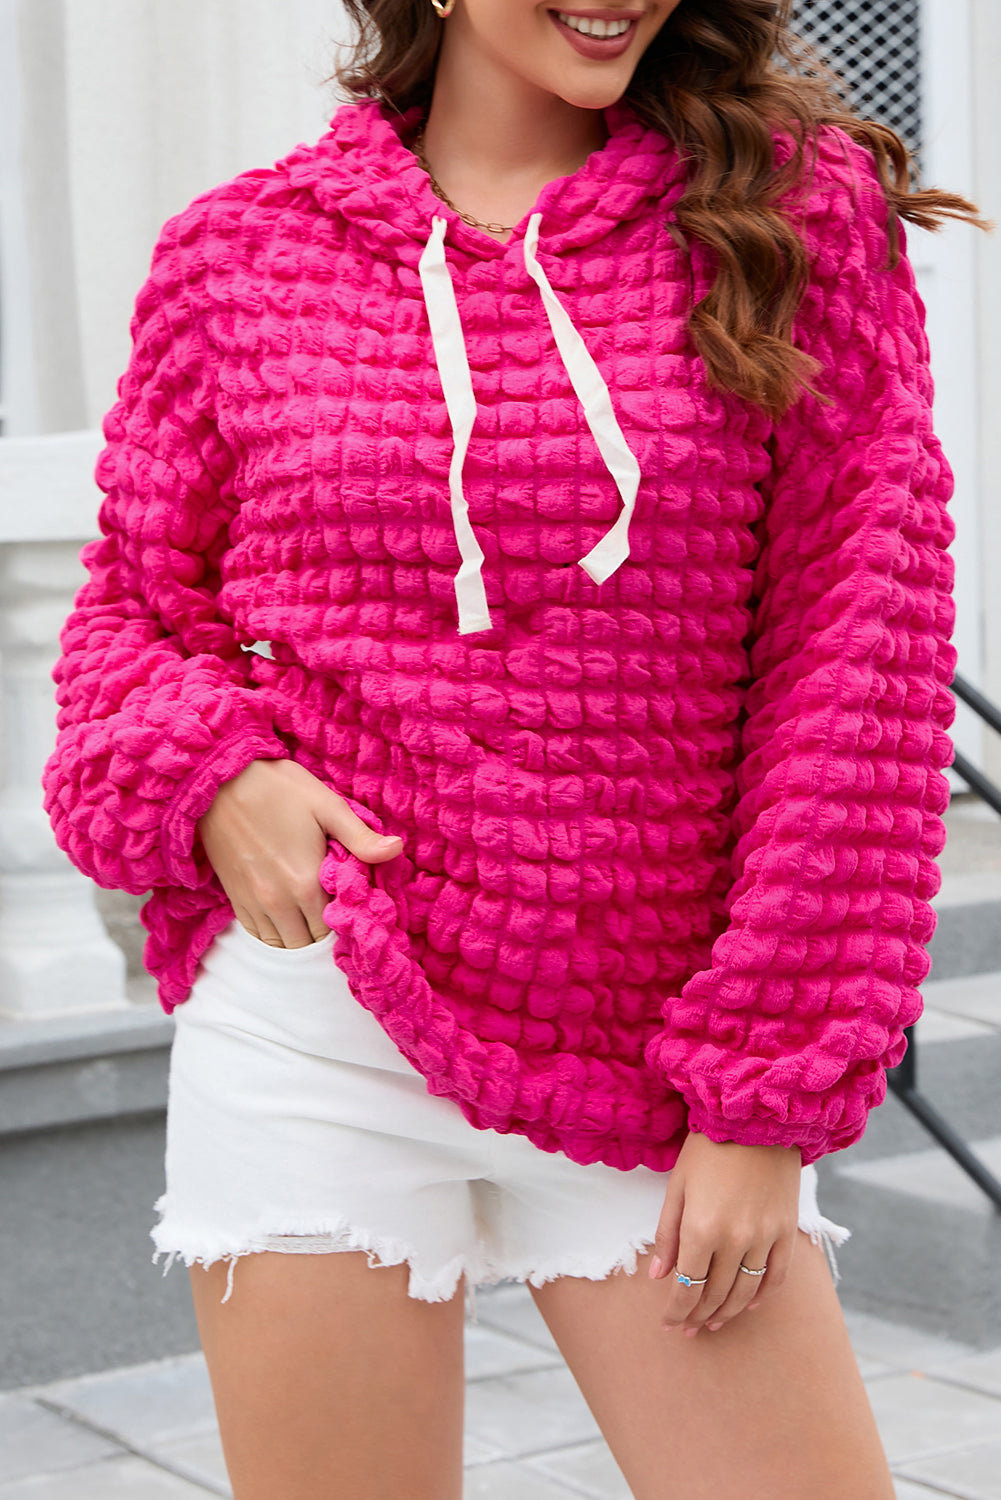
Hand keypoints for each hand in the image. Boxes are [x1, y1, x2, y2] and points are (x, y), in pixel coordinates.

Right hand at [196, 758, 402, 948]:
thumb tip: (398, 850)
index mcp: (306, 882)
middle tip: (334, 914)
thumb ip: (361, 837)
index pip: (334, 930)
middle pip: (308, 944)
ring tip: (311, 917)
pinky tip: (286, 915)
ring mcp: (254, 902)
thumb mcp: (327, 806)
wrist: (219, 781)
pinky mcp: (235, 898)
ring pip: (282, 945)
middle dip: (324, 935)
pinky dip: (275, 933)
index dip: (346, 924)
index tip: (352, 911)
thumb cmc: (279, 789)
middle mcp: (279, 901)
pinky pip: (258, 934)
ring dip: (299, 937)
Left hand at [647, 1132, 801, 1336]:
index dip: (676, 1311)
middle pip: (715, 1294)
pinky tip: (748, 1305)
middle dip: (698, 1316)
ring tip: (713, 1323)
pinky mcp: (787, 1231)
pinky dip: (762, 1296)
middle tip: (687, 1329)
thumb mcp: (678, 1186)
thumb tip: (659, 1277)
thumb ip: (668, 1234)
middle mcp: (735, 1240)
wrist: (757, 1119)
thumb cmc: (708, 1148)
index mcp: (701, 1229)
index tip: (668, 1324)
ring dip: (727, 1312)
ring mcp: (765, 1238)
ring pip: (745, 1292)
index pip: (687, 1287)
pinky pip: (776, 1277)